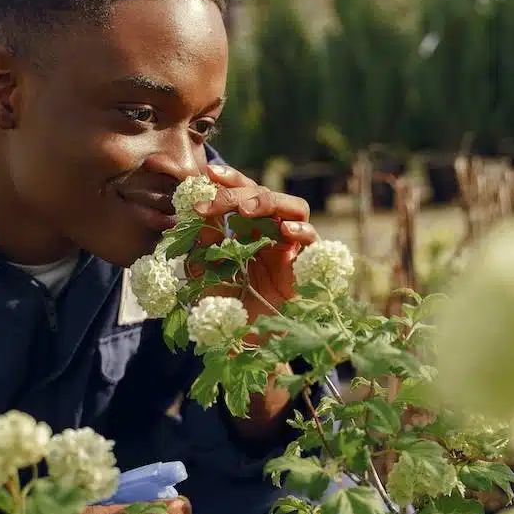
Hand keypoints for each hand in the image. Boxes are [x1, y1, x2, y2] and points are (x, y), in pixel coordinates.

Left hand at [192, 163, 317, 322]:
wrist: (246, 341)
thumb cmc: (227, 306)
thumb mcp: (207, 273)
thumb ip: (204, 245)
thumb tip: (200, 215)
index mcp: (249, 228)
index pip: (242, 195)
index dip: (228, 181)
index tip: (206, 173)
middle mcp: (272, 231)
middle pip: (266, 195)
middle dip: (239, 192)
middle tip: (216, 199)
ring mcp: (292, 246)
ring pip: (295, 207)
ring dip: (270, 202)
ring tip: (245, 210)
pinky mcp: (308, 264)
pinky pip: (313, 239)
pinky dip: (302, 231)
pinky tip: (285, 232)